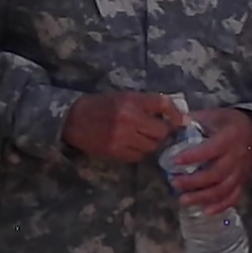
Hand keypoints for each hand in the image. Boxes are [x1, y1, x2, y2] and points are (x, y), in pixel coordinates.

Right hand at [63, 90, 188, 163]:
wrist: (71, 120)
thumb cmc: (98, 105)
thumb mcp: (122, 97)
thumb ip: (145, 104)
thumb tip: (172, 113)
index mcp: (130, 100)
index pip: (162, 103)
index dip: (175, 113)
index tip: (180, 120)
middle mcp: (128, 118)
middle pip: (160, 130)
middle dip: (162, 132)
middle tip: (158, 130)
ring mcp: (122, 137)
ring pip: (151, 146)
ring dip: (152, 143)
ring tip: (143, 137)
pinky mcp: (115, 151)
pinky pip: (138, 156)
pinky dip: (139, 152)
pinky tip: (131, 145)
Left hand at [161, 108, 251, 216]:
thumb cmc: (232, 123)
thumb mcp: (216, 114)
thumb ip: (196, 119)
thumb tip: (174, 122)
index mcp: (229, 138)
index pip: (211, 150)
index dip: (193, 157)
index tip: (175, 161)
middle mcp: (237, 157)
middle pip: (216, 174)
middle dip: (194, 182)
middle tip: (174, 183)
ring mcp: (241, 172)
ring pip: (223, 189)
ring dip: (203, 197)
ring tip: (183, 200)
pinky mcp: (243, 181)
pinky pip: (234, 197)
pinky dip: (221, 206)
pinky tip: (206, 211)